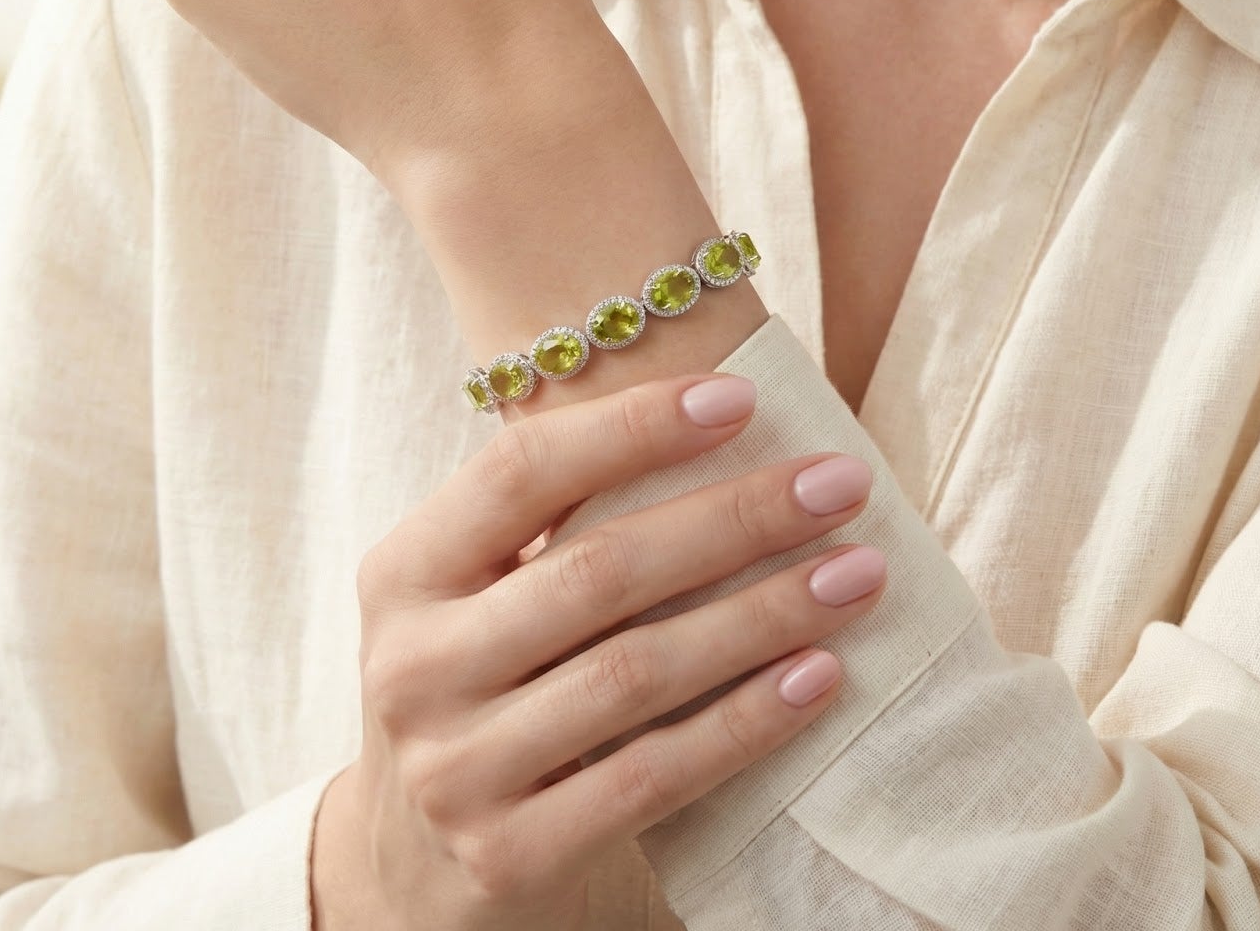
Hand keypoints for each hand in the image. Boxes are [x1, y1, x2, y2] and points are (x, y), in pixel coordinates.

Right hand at [312, 370, 888, 930]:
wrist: (417, 861)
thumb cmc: (485, 679)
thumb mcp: (479, 590)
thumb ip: (558, 519)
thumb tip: (727, 419)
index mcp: (404, 571)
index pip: (521, 471)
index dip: (632, 427)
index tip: (743, 398)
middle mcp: (413, 664)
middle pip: (597, 569)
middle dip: (734, 517)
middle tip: (840, 485)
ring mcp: (455, 768)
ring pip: (635, 671)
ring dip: (762, 615)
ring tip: (855, 574)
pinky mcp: (508, 855)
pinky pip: (653, 776)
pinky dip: (745, 721)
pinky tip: (818, 677)